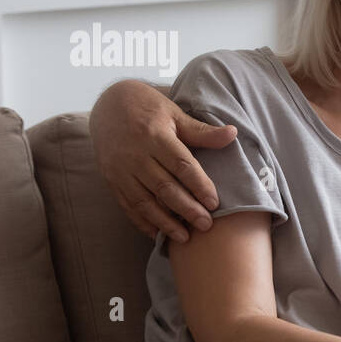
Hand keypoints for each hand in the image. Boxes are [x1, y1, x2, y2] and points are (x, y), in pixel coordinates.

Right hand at [91, 79, 237, 242]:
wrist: (108, 104)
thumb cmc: (149, 109)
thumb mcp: (175, 113)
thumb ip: (201, 131)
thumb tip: (232, 133)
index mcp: (155, 136)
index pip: (181, 165)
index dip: (198, 185)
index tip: (214, 203)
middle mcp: (135, 155)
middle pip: (164, 187)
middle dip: (186, 209)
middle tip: (206, 225)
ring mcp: (120, 169)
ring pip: (144, 201)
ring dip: (165, 222)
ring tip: (185, 237)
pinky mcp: (111, 179)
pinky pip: (127, 205)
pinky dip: (142, 221)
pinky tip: (157, 234)